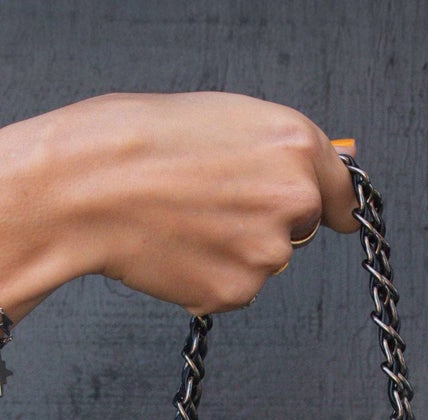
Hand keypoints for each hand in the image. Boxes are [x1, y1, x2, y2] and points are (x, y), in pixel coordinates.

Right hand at [0, 91, 359, 419]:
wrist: (84, 189)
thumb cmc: (136, 141)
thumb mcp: (221, 117)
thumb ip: (275, 149)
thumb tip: (310, 181)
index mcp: (294, 144)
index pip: (343, 190)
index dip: (336, 204)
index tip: (339, 216)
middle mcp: (293, 201)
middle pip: (299, 226)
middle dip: (263, 218)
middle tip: (208, 200)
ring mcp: (266, 254)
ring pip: (264, 260)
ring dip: (232, 248)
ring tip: (182, 219)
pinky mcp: (235, 293)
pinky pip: (234, 290)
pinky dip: (209, 275)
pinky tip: (175, 248)